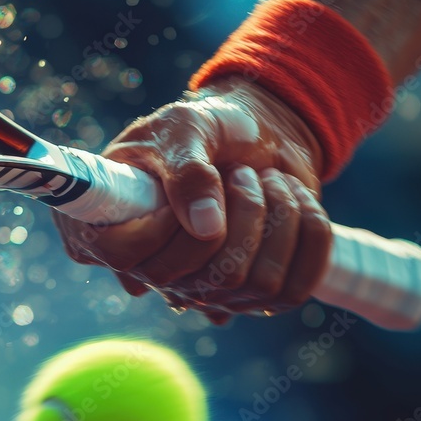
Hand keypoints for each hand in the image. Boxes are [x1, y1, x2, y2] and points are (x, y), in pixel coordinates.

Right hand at [53, 79, 333, 323]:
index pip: (121, 255)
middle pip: (187, 279)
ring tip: (266, 179)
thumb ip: (188, 170)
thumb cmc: (207, 126)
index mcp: (112, 223)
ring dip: (271, 217)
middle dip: (231, 215)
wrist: (259, 135)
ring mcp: (200, 288)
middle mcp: (152, 267)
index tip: (190, 188)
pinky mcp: (250, 294)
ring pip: (243, 284)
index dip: (156, 229)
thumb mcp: (188, 128)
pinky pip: (290, 290)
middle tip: (240, 172)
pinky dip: (307, 234)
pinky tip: (294, 201)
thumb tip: (205, 229)